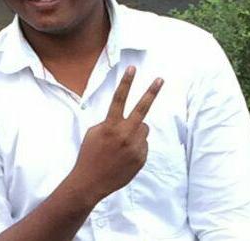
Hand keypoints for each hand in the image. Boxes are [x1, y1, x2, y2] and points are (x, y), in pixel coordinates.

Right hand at [70, 67, 163, 204]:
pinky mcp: (141, 158)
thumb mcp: (94, 132)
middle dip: (151, 92)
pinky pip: (143, 144)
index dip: (126, 81)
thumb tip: (126, 119)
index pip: (119, 98)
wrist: (91, 181)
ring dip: (136, 130)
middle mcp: (125, 134)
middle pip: (142, 108)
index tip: (132, 68)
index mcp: (110, 125)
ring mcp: (135, 147)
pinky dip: (136, 146)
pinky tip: (124, 155)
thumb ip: (111, 122)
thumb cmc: (89, 153)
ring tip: (122, 143)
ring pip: (143, 128)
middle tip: (160, 79)